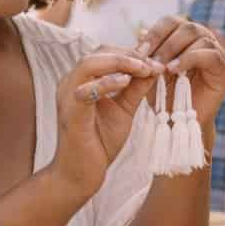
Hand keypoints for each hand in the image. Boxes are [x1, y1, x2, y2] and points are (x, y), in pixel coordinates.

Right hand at [51, 47, 163, 204]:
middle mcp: (70, 82)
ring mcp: (67, 95)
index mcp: (82, 80)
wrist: (80, 174)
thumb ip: (136, 88)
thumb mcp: (124, 109)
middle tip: (154, 63)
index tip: (157, 60)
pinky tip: (126, 82)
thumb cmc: (99, 143)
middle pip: (98, 51)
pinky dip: (107, 82)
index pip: (106, 52)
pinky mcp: (70, 112)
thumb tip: (155, 67)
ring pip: (90, 63)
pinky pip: (86, 90)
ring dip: (120, 62)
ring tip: (144, 68)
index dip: (132, 53)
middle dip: (129, 54)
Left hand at [137, 17, 224, 127]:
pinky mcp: (222, 68)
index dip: (155, 33)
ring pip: (198, 36)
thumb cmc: (163, 95)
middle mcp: (202, 38)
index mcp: (184, 35)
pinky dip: (189, 59)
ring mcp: (214, 52)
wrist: (177, 121)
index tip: (140, 51)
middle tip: (149, 60)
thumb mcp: (149, 71)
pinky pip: (209, 54)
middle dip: (164, 42)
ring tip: (160, 67)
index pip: (171, 22)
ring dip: (174, 50)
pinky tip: (174, 70)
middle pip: (185, 26)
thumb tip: (141, 32)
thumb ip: (146, 53)